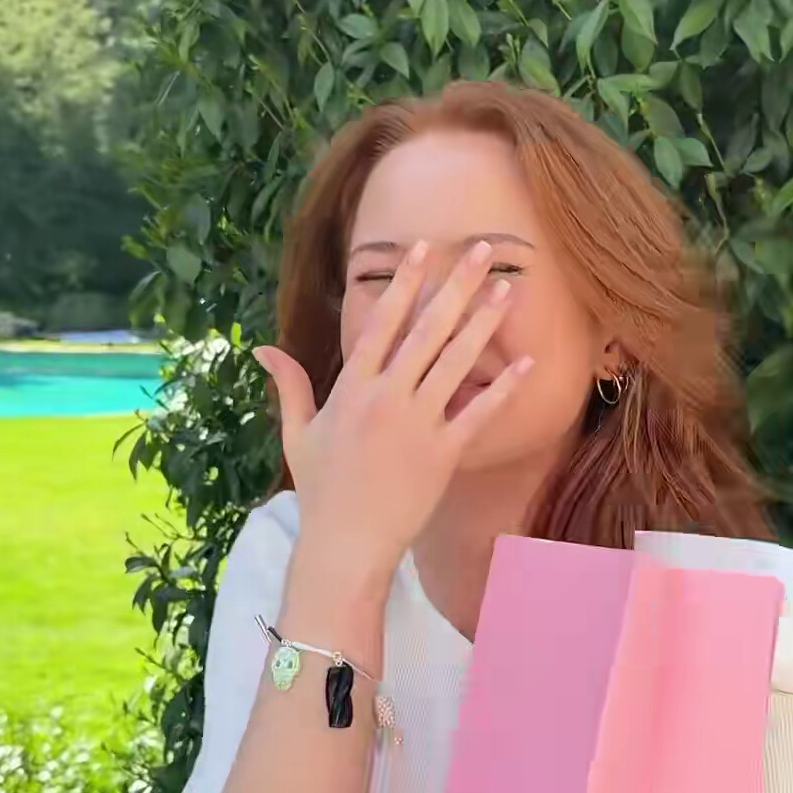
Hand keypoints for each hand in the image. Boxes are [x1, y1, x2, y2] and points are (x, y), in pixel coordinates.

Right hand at [255, 240, 533, 577]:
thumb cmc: (321, 490)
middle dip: (456, 286)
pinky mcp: (443, 454)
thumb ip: (291, 386)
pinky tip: (527, 363)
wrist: (346, 544)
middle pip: (427, 330)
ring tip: (506, 289)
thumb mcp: (298, 434)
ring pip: (457, 362)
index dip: (405, 282)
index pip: (380, 322)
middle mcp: (386, 398)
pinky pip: (478, 413)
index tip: (424, 247)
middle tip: (483, 250)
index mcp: (352, 388)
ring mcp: (417, 425)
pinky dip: (503, 388)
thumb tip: (264, 349)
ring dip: (484, 323)